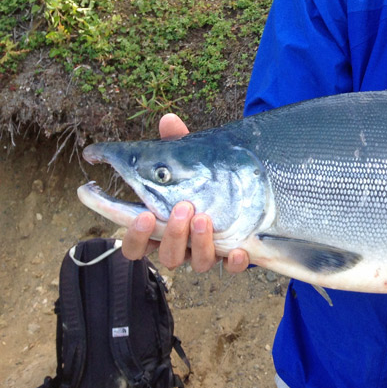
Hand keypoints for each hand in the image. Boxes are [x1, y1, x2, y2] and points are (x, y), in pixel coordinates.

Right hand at [120, 113, 249, 273]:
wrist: (249, 194)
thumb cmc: (207, 180)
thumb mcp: (193, 162)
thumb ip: (179, 145)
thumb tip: (169, 120)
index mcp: (163, 227)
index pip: (136, 244)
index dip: (134, 235)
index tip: (143, 214)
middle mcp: (183, 246)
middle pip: (167, 256)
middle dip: (173, 234)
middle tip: (183, 207)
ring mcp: (209, 253)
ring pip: (198, 264)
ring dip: (200, 243)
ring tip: (205, 218)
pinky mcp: (234, 255)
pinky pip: (233, 267)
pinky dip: (235, 262)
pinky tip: (240, 249)